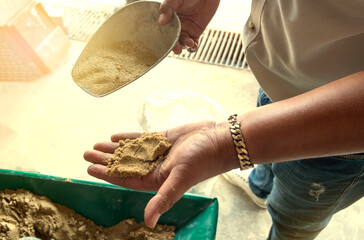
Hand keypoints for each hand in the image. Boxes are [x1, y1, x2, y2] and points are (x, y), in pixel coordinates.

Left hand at [84, 120, 237, 227]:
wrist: (219, 140)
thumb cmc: (201, 160)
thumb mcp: (180, 179)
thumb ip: (163, 198)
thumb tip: (147, 223)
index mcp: (156, 179)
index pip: (125, 179)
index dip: (106, 174)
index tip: (90, 168)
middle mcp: (155, 167)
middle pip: (124, 165)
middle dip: (105, 159)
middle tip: (87, 152)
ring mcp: (158, 152)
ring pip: (130, 151)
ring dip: (113, 148)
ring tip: (96, 144)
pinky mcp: (163, 139)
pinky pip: (141, 139)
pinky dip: (128, 138)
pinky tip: (115, 136)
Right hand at [159, 0, 219, 53]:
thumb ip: (167, 8)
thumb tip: (160, 22)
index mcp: (167, 18)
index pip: (164, 32)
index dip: (165, 40)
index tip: (166, 44)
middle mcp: (175, 26)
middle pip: (173, 40)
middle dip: (175, 46)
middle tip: (177, 50)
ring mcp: (186, 30)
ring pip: (183, 43)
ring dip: (185, 46)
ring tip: (189, 43)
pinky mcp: (196, 32)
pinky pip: (193, 43)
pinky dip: (193, 47)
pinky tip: (193, 46)